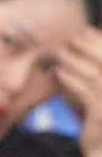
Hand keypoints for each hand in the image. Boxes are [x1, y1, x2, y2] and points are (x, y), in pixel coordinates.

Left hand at [56, 27, 101, 156]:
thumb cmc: (100, 124)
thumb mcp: (97, 97)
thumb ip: (94, 77)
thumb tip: (81, 48)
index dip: (101, 43)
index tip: (87, 31)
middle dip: (89, 46)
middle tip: (72, 37)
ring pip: (94, 75)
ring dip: (76, 61)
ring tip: (61, 53)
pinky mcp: (101, 113)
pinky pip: (85, 91)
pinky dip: (70, 79)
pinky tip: (59, 72)